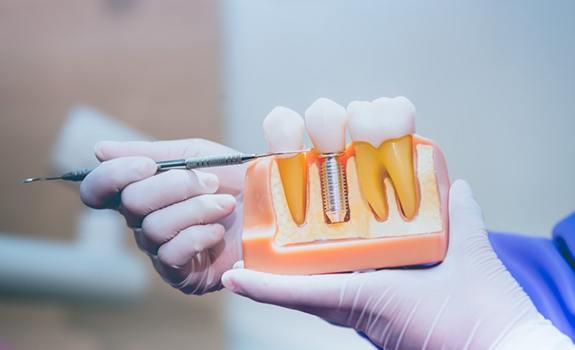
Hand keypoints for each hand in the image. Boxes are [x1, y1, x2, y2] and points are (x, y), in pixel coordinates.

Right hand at [80, 139, 244, 294]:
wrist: (274, 207)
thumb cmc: (236, 179)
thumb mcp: (196, 154)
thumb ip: (152, 152)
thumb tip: (99, 150)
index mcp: (144, 192)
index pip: (98, 191)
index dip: (114, 175)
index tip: (149, 165)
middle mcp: (145, 224)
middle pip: (130, 204)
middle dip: (175, 186)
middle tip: (211, 182)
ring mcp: (161, 251)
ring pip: (154, 227)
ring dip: (195, 209)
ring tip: (224, 205)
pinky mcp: (181, 275)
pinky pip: (171, 254)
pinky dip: (199, 236)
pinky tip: (220, 232)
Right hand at [222, 180, 551, 348]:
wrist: (495, 347)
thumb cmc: (482, 308)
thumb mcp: (465, 248)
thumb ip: (458, 214)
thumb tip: (457, 182)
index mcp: (380, 274)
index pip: (337, 257)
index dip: (312, 239)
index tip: (291, 213)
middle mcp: (362, 290)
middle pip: (310, 272)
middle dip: (280, 256)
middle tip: (255, 231)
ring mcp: (353, 300)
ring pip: (297, 286)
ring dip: (262, 276)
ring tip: (234, 260)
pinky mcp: (351, 304)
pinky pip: (303, 296)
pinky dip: (268, 290)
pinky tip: (237, 279)